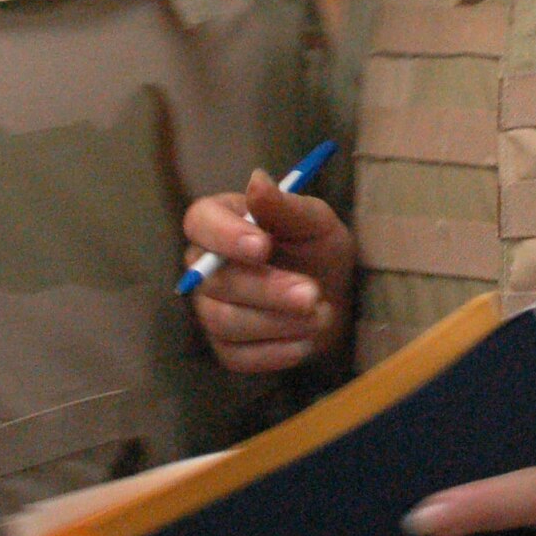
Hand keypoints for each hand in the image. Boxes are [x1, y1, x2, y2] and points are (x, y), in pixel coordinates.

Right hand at [182, 169, 352, 372]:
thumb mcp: (315, 223)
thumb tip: (257, 179)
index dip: (225, 236)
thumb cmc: (319, 251)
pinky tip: (307, 340)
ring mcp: (210, 309)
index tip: (263, 246)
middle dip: (267, 289)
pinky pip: (238, 356)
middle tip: (311, 293)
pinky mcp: (225, 348)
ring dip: (277, 322)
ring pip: (224, 320)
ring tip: (321, 315)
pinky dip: (277, 351)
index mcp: (220, 221)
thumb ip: (286, 206)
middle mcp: (204, 266)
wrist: (336, 300)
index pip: (199, 222)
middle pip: (214, 280)